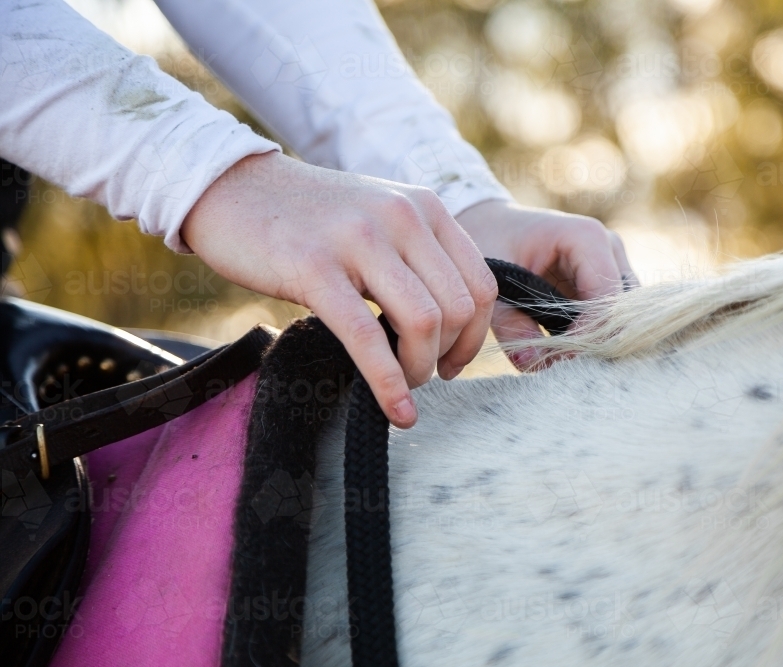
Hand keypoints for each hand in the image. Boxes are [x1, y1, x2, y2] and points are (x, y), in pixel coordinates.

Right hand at [182, 152, 496, 427]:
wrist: (231, 188)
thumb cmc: (308, 217)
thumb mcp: (378, 219)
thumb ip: (417, 256)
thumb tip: (451, 323)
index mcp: (424, 208)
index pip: (482, 284)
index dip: (475, 336)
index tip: (453, 362)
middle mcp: (402, 216)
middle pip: (459, 308)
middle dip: (448, 357)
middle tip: (424, 376)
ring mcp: (359, 239)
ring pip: (423, 322)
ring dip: (419, 370)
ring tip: (403, 385)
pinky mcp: (314, 267)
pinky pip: (367, 336)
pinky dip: (388, 383)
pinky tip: (395, 410)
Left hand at [456, 199, 635, 368]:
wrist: (490, 223)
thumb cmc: (490, 242)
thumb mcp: (492, 281)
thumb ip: (511, 324)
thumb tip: (532, 365)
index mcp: (587, 238)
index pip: (606, 299)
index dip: (588, 335)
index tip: (558, 361)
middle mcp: (610, 249)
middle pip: (623, 311)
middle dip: (595, 343)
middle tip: (561, 370)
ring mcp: (614, 265)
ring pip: (623, 318)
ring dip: (596, 343)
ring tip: (561, 363)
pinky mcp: (607, 284)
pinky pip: (612, 318)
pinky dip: (592, 339)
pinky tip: (566, 354)